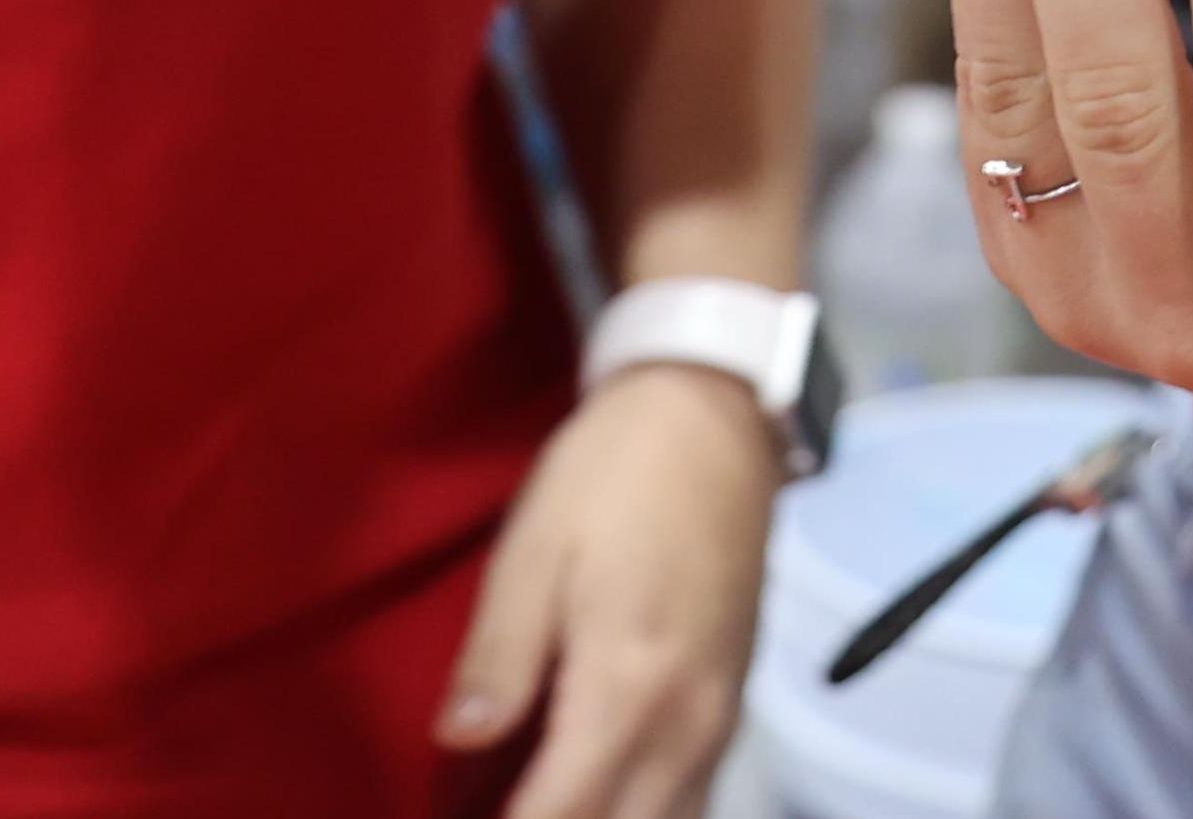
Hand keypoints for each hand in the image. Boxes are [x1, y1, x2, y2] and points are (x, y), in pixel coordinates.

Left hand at [437, 360, 785, 818]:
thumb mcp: (534, 547)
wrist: (713, 414)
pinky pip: (693, 795)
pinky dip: (646, 813)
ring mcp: (720, 715)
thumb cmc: (613, 471)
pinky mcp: (734, 698)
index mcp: (627, 686)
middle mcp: (685, 721)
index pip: (560, 816)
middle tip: (494, 806)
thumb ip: (499, 654)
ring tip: (541, 799)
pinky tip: (601, 791)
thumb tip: (458, 740)